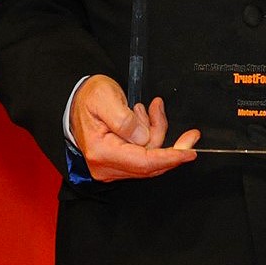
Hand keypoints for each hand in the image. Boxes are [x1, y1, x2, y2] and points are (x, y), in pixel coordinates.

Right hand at [70, 75, 199, 180]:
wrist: (75, 100)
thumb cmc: (88, 97)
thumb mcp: (105, 98)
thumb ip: (124, 119)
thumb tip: (142, 137)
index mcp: (102, 152)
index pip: (143, 162)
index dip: (170, 158)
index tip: (190, 153)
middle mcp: (106, 165)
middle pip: (150, 164)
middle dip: (172, 147)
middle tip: (190, 134)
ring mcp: (112, 167)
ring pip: (149, 158)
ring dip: (156, 132)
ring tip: (149, 109)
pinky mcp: (118, 163)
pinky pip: (144, 155)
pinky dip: (150, 136)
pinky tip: (144, 118)